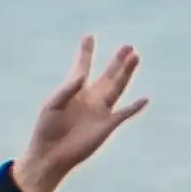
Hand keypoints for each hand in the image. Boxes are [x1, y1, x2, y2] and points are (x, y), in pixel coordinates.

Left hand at [12, 37, 150, 191]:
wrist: (50, 155)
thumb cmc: (46, 129)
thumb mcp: (51, 106)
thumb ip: (66, 89)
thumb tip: (82, 77)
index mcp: (73, 90)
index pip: (82, 67)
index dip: (86, 53)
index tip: (89, 37)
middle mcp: (90, 98)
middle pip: (107, 75)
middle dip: (117, 61)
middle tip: (127, 46)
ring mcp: (100, 111)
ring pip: (117, 87)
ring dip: (126, 73)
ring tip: (135, 58)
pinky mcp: (106, 125)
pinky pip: (124, 114)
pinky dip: (134, 107)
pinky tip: (144, 99)